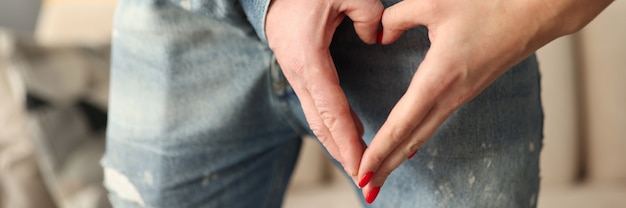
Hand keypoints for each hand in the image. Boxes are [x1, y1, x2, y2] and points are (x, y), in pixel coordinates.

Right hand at [265, 0, 382, 178]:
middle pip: (321, 124)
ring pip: (316, 117)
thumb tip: (377, 38)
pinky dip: (332, 124)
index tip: (363, 164)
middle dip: (342, 153)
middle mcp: (299, 74)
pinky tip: (349, 132)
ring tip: (358, 163)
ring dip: (336, 142)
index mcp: (309, 60)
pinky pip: (316, 104)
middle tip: (364, 177)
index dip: (349, 141)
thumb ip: (369, 16)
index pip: (332, 111)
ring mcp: (295, 74)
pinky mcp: (298, 70)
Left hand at [356, 0, 612, 202]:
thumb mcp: (434, 3)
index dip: (379, 150)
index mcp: (439, 79)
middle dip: (386, 167)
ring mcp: (460, 98)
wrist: (535, 14)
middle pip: (411, 140)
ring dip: (398, 158)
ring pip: (422, 135)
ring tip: (380, 177)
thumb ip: (398, 18)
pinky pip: (433, 124)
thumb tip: (380, 35)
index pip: (401, 124)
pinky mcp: (465, 93)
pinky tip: (406, 149)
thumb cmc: (488, 6)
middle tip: (366, 190)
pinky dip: (414, 141)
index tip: (362, 172)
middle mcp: (449, 96)